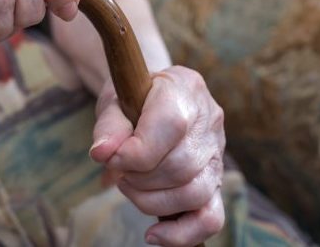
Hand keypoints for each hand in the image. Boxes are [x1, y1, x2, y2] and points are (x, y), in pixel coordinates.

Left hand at [90, 67, 225, 246]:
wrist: (149, 96)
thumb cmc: (130, 97)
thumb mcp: (114, 99)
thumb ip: (108, 125)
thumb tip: (102, 154)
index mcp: (185, 88)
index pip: (171, 126)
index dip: (136, 152)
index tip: (110, 158)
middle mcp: (210, 120)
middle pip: (181, 165)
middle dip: (139, 177)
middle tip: (118, 170)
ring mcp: (217, 153)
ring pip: (195, 194)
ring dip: (151, 200)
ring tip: (128, 185)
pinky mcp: (215, 182)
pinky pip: (211, 218)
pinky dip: (182, 233)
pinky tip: (153, 235)